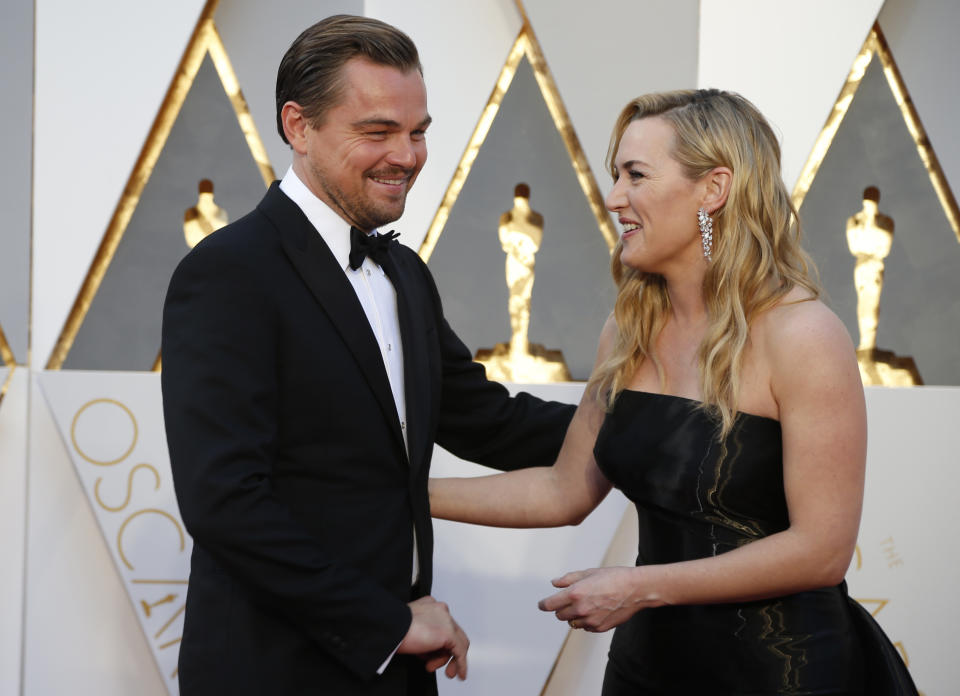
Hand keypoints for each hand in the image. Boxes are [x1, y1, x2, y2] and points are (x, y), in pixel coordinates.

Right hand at [398, 596, 469, 679]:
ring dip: (446, 659)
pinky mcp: (448, 633)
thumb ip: (422, 634)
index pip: (442, 625)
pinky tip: (459, 673)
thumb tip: (425, 650)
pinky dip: (460, 664)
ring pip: (457, 642)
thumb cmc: (393, 628)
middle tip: (433, 665)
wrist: (390, 626)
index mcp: (430, 605)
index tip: (431, 655)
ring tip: (432, 667)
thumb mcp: (409, 627)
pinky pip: (460, 651)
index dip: (438, 643)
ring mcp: (446, 620)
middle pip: (451, 634)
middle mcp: (440, 610)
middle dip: (443, 653)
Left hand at [537, 567, 660, 632]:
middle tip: (569, 600)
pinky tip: (596, 610)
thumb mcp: (588, 573)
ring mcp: (590, 620)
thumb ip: (568, 579)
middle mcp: (580, 609)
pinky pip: (585, 627)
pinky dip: (586, 621)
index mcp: (575, 593)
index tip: (542, 604)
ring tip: (586, 604)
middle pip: (560, 615)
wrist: (635, 589)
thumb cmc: (613, 577)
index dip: (543, 605)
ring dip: (573, 616)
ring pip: (572, 623)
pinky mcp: (599, 628)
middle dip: (561, 608)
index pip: (550, 605)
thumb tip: (554, 583)